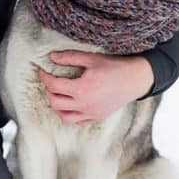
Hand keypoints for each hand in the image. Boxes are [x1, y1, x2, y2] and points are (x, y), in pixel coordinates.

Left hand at [38, 50, 153, 124]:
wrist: (136, 80)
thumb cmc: (115, 67)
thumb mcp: (91, 58)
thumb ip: (70, 57)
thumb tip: (52, 57)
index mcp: (82, 89)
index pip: (54, 85)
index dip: (44, 77)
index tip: (42, 71)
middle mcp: (84, 104)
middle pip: (55, 102)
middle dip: (49, 91)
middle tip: (50, 81)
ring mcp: (91, 113)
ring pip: (64, 116)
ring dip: (56, 106)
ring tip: (57, 95)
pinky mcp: (97, 117)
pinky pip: (77, 121)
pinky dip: (69, 114)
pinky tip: (70, 104)